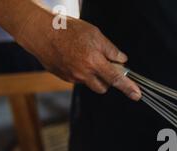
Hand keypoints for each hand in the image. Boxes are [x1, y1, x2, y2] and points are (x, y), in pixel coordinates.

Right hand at [17, 11, 140, 99]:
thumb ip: (110, 49)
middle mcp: (83, 74)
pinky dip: (80, 72)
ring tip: (85, 57)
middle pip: (103, 87)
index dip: (128, 88)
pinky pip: (78, 79)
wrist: (40, 32)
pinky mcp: (64, 78)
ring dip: (93, 76)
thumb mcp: (94, 34)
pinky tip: (73, 58)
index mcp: (94, 62)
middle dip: (107, 80)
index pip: (116, 79)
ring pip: (90, 83)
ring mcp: (72, 78)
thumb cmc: (68, 30)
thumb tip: (122, 60)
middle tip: (104, 64)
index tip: (137, 95)